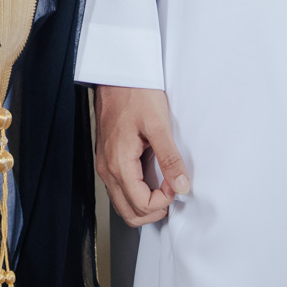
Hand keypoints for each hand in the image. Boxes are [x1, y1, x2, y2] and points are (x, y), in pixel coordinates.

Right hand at [93, 85, 187, 226]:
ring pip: (121, 203)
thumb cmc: (134, 93)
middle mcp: (107, 168)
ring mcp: (104, 163)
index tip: (175, 183)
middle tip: (171, 193)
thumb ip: (170, 158)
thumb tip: (181, 186)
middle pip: (128, 212)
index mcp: (118, 163)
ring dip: (144, 205)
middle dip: (153, 211)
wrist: (118, 74)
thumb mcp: (158, 124)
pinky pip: (118, 189)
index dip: (163, 201)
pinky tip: (151, 180)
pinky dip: (135, 194)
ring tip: (163, 188)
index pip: (140, 204)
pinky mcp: (106, 157)